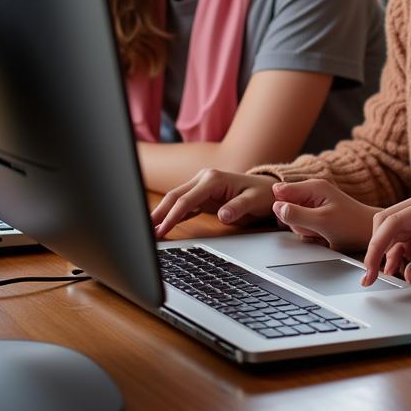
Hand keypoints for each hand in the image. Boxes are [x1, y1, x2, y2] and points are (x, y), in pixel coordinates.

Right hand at [151, 170, 275, 236]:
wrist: (266, 189)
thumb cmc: (261, 194)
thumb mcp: (254, 201)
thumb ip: (238, 207)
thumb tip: (223, 215)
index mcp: (213, 179)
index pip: (186, 199)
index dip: (172, 215)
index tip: (161, 230)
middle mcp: (203, 179)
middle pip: (174, 196)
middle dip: (159, 213)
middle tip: (144, 231)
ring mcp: (201, 186)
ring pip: (175, 199)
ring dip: (162, 214)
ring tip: (147, 230)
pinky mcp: (201, 195)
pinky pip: (182, 205)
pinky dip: (172, 215)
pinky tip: (162, 226)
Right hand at [271, 179, 378, 251]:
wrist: (369, 233)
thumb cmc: (350, 225)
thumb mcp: (321, 222)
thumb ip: (297, 214)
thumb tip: (276, 207)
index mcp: (313, 186)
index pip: (280, 191)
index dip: (283, 207)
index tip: (297, 217)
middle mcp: (312, 192)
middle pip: (286, 208)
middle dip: (297, 222)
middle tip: (315, 226)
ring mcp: (314, 203)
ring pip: (293, 219)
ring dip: (305, 229)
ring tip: (322, 230)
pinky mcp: (316, 214)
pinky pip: (302, 225)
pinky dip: (310, 233)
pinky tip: (322, 234)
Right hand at [361, 190, 410, 286]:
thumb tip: (408, 275)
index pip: (394, 221)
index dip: (377, 245)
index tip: (370, 269)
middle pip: (386, 221)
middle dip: (374, 248)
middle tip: (370, 277)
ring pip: (389, 228)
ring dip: (383, 251)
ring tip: (380, 277)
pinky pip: (399, 235)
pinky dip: (393, 252)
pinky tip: (395, 270)